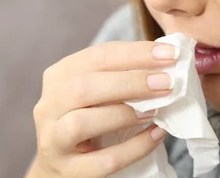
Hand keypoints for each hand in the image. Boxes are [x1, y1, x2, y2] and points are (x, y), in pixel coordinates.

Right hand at [28, 40, 177, 177]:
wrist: (59, 166)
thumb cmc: (86, 118)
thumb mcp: (94, 91)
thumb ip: (120, 75)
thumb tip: (164, 62)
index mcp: (58, 77)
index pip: (97, 56)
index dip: (135, 53)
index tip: (170, 54)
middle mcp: (49, 107)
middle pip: (84, 86)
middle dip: (130, 82)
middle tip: (167, 82)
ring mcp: (54, 141)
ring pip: (81, 123)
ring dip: (123, 113)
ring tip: (155, 110)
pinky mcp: (69, 171)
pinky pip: (103, 161)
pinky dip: (133, 148)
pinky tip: (156, 135)